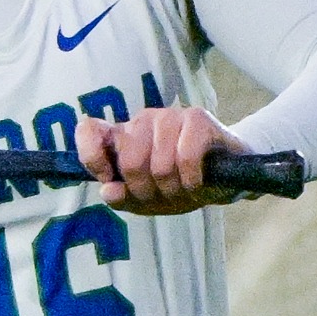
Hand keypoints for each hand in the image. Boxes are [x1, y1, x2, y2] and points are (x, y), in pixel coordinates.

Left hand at [76, 107, 247, 215]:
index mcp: (123, 137)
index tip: (108, 179)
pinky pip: (186, 157)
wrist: (228, 178)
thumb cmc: (181, 185)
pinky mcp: (197, 118)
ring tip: (184, 190)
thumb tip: (108, 192)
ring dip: (174, 189)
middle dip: (147, 191)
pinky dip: (191, 181)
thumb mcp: (148, 199)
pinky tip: (197, 185)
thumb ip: (124, 197)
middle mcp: (141, 121)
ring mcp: (169, 116)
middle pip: (130, 161)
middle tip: (164, 197)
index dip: (93, 156)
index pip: (89, 130)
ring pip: (160, 163)